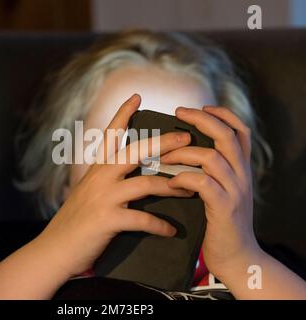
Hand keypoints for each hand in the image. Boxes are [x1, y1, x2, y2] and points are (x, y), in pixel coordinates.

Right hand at [37, 94, 192, 277]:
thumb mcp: (89, 192)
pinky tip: (171, 230)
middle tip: (185, 136)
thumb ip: (107, 180)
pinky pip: (142, 219)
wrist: (55, 249)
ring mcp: (103, 196)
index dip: (123, 114)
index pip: (111, 135)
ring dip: (171, 187)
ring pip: (145, 183)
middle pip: (135, 151)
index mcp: (97, 169)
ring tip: (190, 190)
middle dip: (163, 142)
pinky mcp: (107, 219)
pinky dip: (159, 225)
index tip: (137, 97)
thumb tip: (134, 174)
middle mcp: (100, 177)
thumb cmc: (76, 221)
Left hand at [162, 106, 260, 280]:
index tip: (200, 107)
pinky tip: (170, 183)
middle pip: (226, 135)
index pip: (240, 130)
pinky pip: (202, 182)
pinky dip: (183, 178)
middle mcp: (242, 174)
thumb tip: (181, 150)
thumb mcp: (222, 190)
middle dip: (201, 119)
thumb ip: (211, 170)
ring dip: (182, 153)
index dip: (222, 114)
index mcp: (240, 168)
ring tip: (163, 158)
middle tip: (178, 113)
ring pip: (211, 157)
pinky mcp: (224, 207)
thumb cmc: (219, 220)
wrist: (235, 256)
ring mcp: (235, 190)